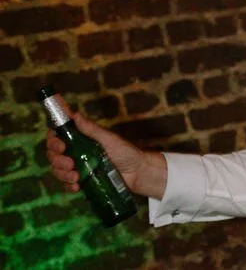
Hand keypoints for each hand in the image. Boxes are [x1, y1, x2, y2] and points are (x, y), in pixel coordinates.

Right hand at [45, 113, 167, 198]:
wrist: (138, 173)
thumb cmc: (126, 152)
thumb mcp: (108, 139)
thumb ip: (91, 129)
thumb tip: (74, 113)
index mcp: (81, 139)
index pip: (58, 136)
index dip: (53, 140)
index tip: (60, 146)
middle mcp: (77, 152)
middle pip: (54, 155)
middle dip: (57, 160)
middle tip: (70, 163)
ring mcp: (78, 167)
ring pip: (58, 170)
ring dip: (62, 174)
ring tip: (76, 177)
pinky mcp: (83, 181)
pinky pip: (67, 184)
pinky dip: (68, 186)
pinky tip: (77, 186)